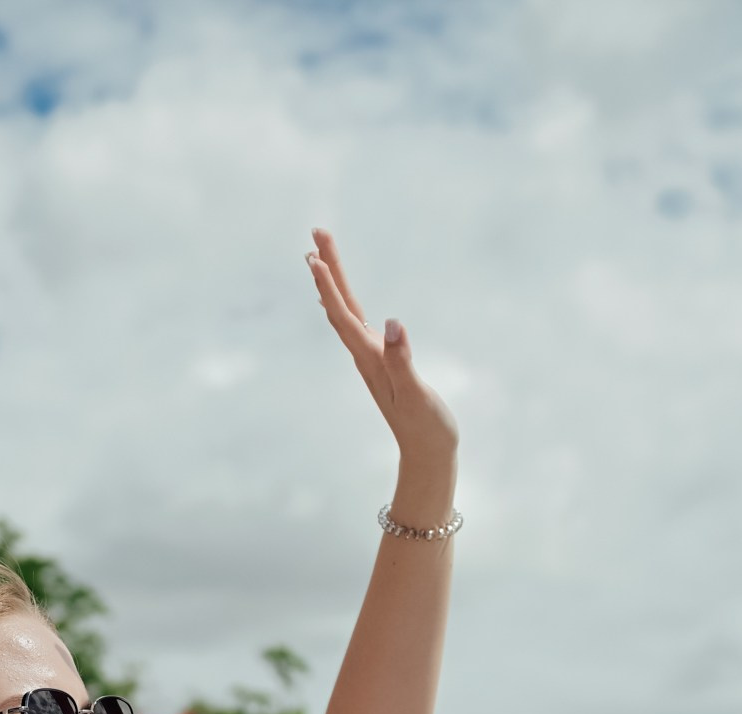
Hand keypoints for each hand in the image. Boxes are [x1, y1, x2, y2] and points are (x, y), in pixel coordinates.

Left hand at [306, 230, 457, 464]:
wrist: (427, 454)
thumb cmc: (426, 427)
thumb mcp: (416, 394)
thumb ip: (402, 361)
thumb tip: (393, 324)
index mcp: (371, 359)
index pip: (343, 315)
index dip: (328, 284)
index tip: (314, 254)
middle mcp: (364, 356)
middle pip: (339, 305)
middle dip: (327, 267)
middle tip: (316, 231)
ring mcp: (371, 359)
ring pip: (345, 312)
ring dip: (331, 281)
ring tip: (317, 254)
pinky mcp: (381, 362)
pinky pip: (354, 325)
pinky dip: (342, 304)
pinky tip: (335, 300)